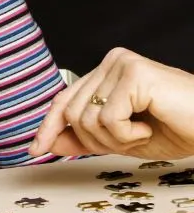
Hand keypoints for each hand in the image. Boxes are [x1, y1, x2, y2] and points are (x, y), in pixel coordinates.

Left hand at [29, 47, 193, 159]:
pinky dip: (127, 135)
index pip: (64, 100)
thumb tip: (47, 143)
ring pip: (86, 118)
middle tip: (131, 141)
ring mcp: (122, 64)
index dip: (48, 127)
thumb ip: (85, 138)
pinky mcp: (134, 73)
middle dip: (95, 141)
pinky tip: (149, 128)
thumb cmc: (177, 130)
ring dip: (114, 140)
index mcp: (107, 72)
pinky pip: (107, 118)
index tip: (35, 150)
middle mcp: (111, 62)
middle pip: (71, 113)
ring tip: (143, 133)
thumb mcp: (121, 140)